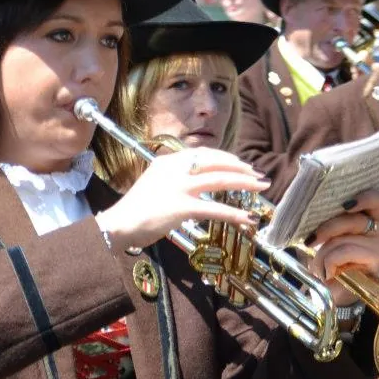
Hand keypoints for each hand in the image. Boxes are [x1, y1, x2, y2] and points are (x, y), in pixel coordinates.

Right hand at [97, 148, 269, 251]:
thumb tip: (196, 181)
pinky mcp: (181, 207)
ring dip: (244, 184)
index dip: (228, 158)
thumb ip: (174, 178)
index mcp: (170, 161)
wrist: (118, 224)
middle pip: (217, 164)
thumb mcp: (155, 183)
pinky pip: (214, 209)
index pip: (206, 153)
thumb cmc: (136, 209)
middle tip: (259, 176)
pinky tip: (246, 218)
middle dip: (242, 169)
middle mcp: (176, 169)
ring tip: (261, 188)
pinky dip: (233, 214)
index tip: (242, 165)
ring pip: (220, 181)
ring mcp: (179, 187)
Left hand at [305, 190, 378, 305]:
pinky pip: (346, 252)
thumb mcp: (322, 237)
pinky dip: (330, 262)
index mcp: (367, 217)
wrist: (330, 292)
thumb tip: (308, 207)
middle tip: (311, 241)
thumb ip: (323, 221)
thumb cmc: (326, 261)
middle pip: (354, 218)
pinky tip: (328, 273)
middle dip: (327, 228)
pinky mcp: (376, 260)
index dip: (363, 197)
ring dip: (324, 253)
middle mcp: (378, 229)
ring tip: (319, 267)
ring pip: (345, 237)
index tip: (344, 205)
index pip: (375, 198)